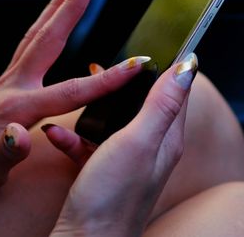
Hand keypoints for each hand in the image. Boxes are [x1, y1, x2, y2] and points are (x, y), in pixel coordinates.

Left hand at [0, 0, 142, 205]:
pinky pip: (32, 43)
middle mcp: (12, 87)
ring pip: (38, 34)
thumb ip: (3, 156)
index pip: (69, 91)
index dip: (104, 80)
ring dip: (58, 3)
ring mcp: (8, 81)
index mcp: (15, 110)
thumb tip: (22, 135)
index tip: (134, 65)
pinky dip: (48, 22)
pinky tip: (57, 14)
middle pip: (48, 39)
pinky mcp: (8, 82)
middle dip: (70, 5)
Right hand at [44, 53, 198, 236]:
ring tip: (73, 102)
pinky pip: (89, 145)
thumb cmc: (113, 198)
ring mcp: (125, 162)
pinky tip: (55, 136)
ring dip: (91, 110)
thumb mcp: (139, 142)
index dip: (166, 67)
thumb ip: (162, 104)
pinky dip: (72, 137)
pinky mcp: (102, 173)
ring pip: (111, 122)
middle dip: (119, 85)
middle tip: (99, 69)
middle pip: (141, 104)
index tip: (152, 46)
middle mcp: (151, 150)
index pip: (176, 92)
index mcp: (166, 139)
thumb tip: (188, 67)